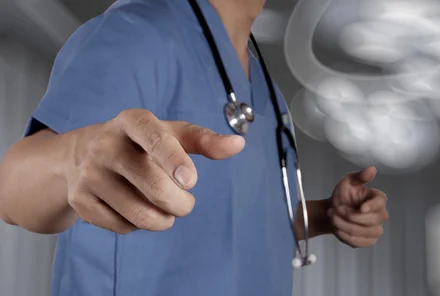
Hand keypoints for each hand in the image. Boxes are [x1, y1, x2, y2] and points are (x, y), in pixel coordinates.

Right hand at [66, 108, 244, 233]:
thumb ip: (206, 140)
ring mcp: (89, 174)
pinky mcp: (80, 200)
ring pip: (139, 214)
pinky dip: (138, 226)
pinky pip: (123, 226)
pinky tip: (137, 210)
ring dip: (164, 220)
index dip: (174, 160)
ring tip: (167, 211)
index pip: (154, 138)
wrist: (82, 154)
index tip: (192, 181)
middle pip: (154, 187)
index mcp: (132, 121)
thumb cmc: (141, 143)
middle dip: (181, 204)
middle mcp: (105, 145)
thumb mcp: (171, 134)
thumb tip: (239, 144)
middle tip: (186, 203)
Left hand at [329, 167, 388, 247]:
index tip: (361, 207)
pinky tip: (337, 229)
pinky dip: (346, 236)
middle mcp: (381, 215)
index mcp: (378, 199)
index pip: (380, 203)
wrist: (333, 211)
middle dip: (351, 216)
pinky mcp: (368, 241)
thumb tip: (372, 169)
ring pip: (364, 232)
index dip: (372, 206)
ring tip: (333, 218)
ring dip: (346, 226)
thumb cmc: (343, 195)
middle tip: (336, 210)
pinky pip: (359, 242)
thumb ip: (360, 177)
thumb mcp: (348, 182)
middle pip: (372, 220)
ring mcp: (375, 230)